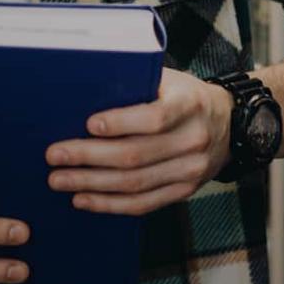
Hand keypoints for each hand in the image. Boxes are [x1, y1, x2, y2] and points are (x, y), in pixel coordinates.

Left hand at [45, 67, 232, 215]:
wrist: (228, 122)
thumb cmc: (184, 94)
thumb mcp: (168, 78)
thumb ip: (136, 82)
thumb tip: (84, 89)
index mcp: (189, 105)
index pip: (154, 118)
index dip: (121, 122)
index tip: (88, 124)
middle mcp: (193, 140)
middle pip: (136, 155)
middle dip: (89, 157)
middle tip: (54, 155)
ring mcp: (190, 171)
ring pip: (135, 184)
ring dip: (92, 184)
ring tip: (59, 180)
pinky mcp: (184, 191)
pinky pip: (144, 204)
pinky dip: (110, 204)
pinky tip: (83, 199)